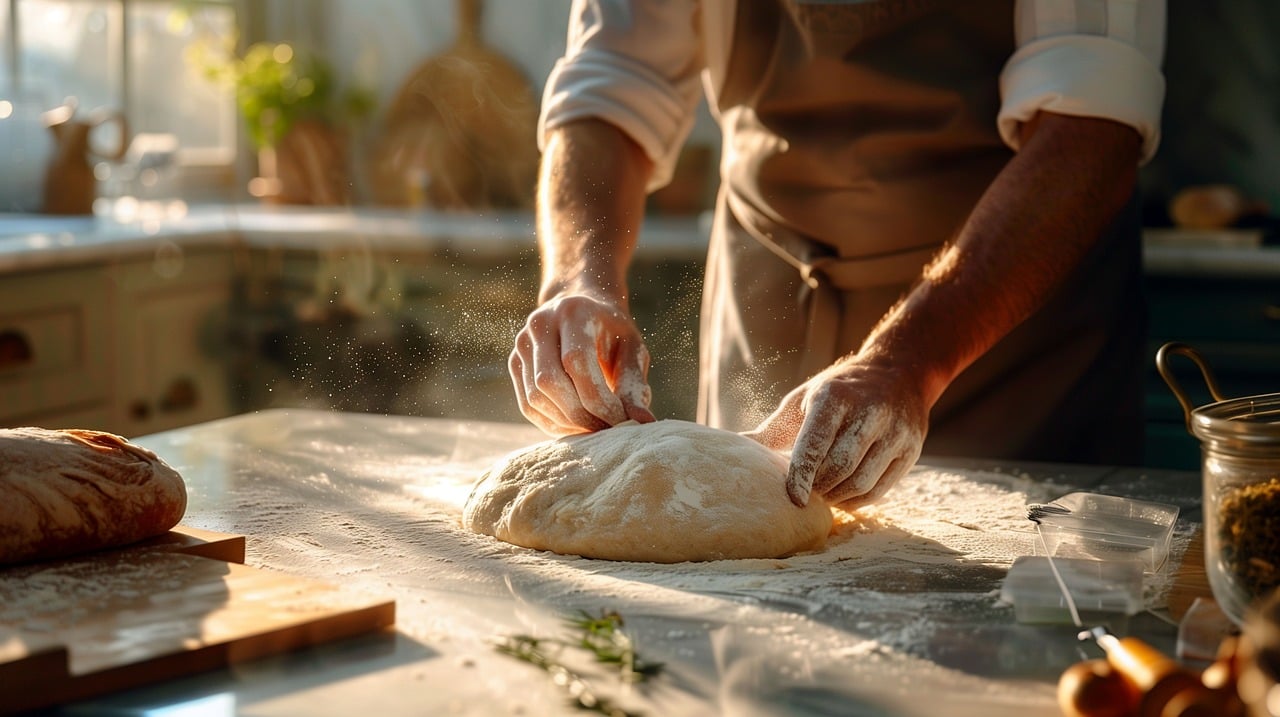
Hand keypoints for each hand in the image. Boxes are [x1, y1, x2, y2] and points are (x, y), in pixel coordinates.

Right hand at [509, 293, 656, 435]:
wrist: (582, 309)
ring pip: (535, 398)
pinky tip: (576, 426)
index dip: (598, 398)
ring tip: (595, 430)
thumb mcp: (632, 349)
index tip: (621, 421)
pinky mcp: (515, 363)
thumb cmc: (612, 332)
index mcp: (572, 311)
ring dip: (566, 423)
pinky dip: (552, 423)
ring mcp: (522, 344)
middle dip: (581, 415)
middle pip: (550, 382)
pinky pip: (528, 405)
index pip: (576, 362)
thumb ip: (634, 383)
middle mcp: (540, 324)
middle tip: (608, 431)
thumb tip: (642, 422)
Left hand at [744, 360, 927, 509]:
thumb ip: (773, 429)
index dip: (801, 475)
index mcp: (835, 396)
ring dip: (837, 497)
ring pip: (860, 482)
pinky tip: (844, 497)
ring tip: (823, 494)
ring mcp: (894, 431)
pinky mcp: (910, 449)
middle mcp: (869, 411)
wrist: (898, 373)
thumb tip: (733, 447)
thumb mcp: (805, 399)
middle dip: (818, 487)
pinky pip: (880, 489)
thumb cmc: (839, 391)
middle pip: (839, 467)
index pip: (815, 444)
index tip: (793, 497)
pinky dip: (857, 501)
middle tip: (806, 492)